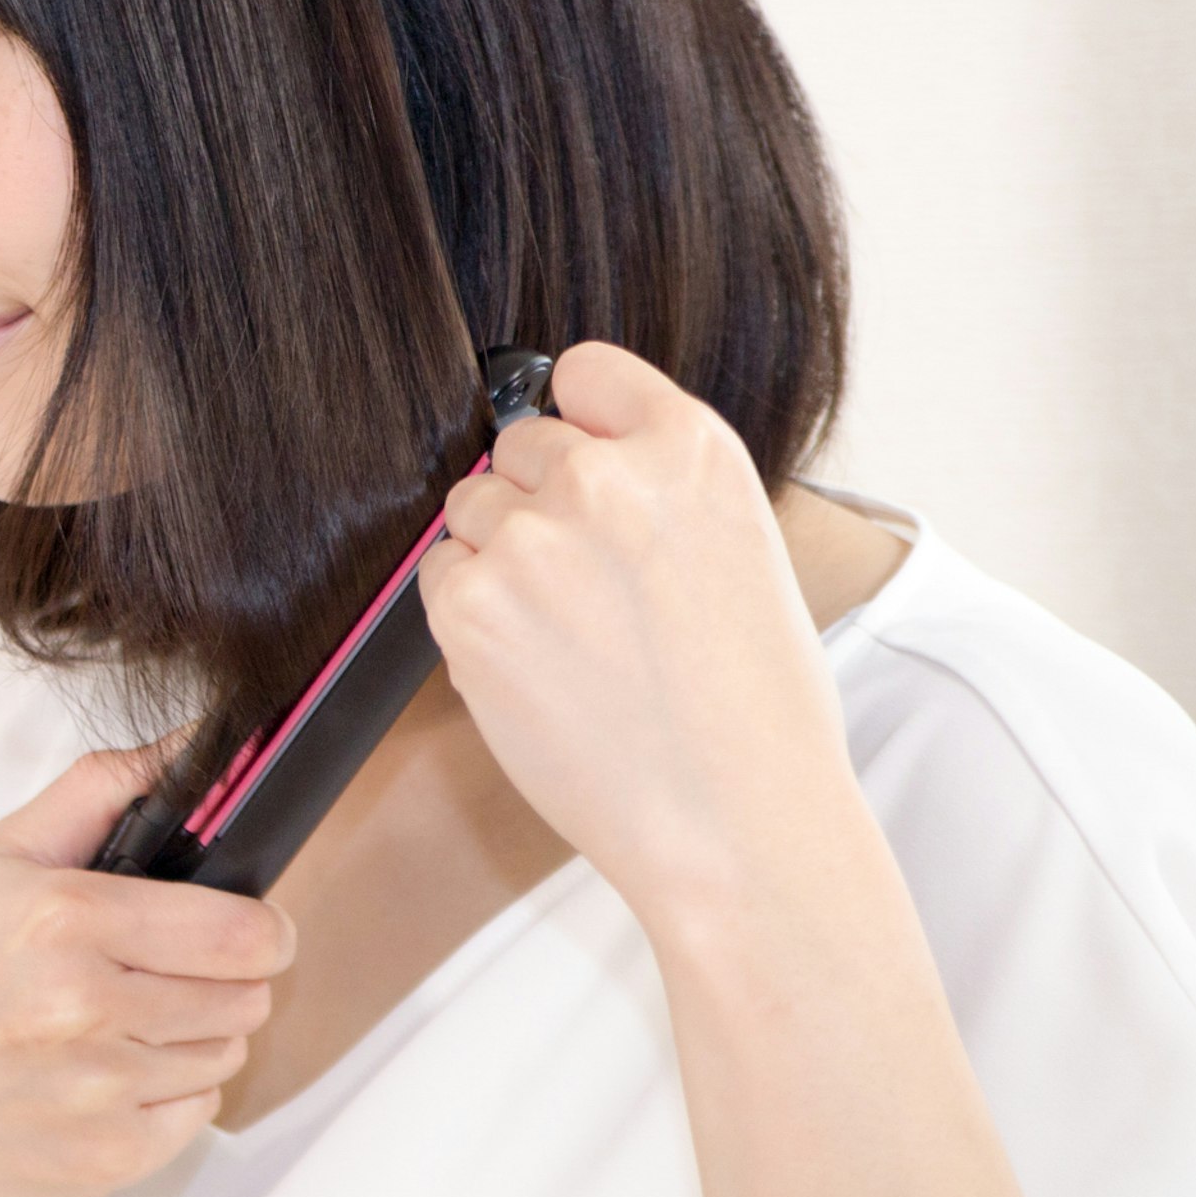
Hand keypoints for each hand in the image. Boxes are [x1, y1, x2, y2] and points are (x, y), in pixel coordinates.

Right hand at [0, 747, 294, 1196]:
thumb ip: (96, 794)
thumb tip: (189, 745)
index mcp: (62, 919)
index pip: (242, 932)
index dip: (261, 928)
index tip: (246, 929)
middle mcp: (83, 1008)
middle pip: (246, 997)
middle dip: (223, 981)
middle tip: (163, 975)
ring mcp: (95, 1094)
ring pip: (224, 1056)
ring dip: (193, 1037)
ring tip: (122, 1025)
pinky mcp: (101, 1161)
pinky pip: (194, 1118)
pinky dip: (165, 1097)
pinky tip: (105, 1076)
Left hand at [417, 340, 863, 928]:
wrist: (737, 825)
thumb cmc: (755, 708)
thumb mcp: (742, 551)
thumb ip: (658, 487)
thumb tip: (573, 450)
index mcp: (692, 450)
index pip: (587, 371)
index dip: (582, 419)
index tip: (586, 454)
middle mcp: (605, 478)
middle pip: (519, 444)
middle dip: (540, 501)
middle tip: (592, 588)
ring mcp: (529, 540)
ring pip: (472, 509)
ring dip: (500, 557)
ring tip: (574, 637)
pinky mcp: (469, 607)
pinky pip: (440, 577)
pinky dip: (471, 616)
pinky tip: (540, 668)